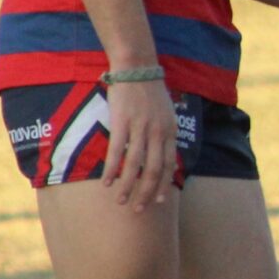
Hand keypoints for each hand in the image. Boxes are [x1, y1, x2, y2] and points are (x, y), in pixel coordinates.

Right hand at [102, 76, 177, 211]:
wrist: (137, 68)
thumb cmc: (150, 93)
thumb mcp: (166, 114)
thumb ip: (165, 134)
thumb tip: (162, 156)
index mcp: (171, 131)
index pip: (169, 165)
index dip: (164, 185)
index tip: (159, 201)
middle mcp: (158, 132)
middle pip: (153, 170)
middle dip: (146, 193)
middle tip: (139, 209)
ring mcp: (141, 128)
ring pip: (135, 165)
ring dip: (128, 186)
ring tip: (121, 201)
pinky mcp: (122, 122)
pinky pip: (117, 152)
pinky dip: (112, 170)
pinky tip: (107, 182)